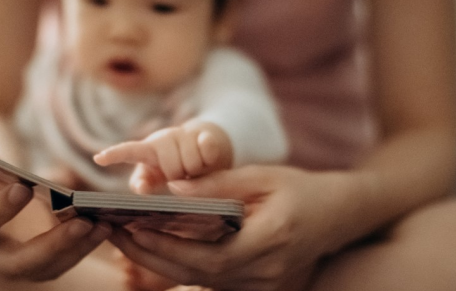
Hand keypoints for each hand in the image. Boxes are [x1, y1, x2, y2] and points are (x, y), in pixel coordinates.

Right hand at [0, 129, 111, 280]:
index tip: (23, 188)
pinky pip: (64, 262)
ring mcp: (14, 265)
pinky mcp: (39, 265)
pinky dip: (86, 247)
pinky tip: (107, 226)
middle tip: (81, 220)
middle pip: (18, 261)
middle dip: (52, 244)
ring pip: (47, 267)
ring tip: (102, 223)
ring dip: (78, 248)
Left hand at [94, 122, 232, 193]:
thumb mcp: (158, 176)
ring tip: (195, 170)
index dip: (114, 155)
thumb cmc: (176, 167)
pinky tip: (208, 159)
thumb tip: (140, 187)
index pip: (129, 152)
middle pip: (172, 169)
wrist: (207, 148)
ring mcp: (185, 134)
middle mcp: (165, 138)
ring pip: (192, 164)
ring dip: (196, 172)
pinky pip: (207, 150)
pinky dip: (209, 158)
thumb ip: (146, 182)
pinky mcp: (207, 135)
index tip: (98, 159)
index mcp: (149, 150)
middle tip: (183, 177)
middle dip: (179, 178)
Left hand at [109, 165, 344, 290]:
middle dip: (152, 255)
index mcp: (271, 240)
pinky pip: (212, 280)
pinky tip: (158, 246)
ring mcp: (263, 286)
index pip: (208, 254)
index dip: (167, 246)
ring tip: (126, 237)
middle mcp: (266, 272)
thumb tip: (170, 189)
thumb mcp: (261, 176)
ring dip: (162, 262)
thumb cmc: (300, 189)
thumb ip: (217, 185)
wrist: (339, 215)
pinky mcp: (257, 288)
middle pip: (198, 274)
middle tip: (115, 233)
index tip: (131, 228)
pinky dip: (183, 264)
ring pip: (202, 280)